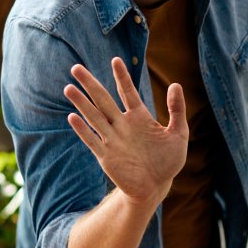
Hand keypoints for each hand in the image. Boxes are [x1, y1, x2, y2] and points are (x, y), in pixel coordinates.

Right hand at [64, 57, 187, 204]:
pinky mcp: (106, 156)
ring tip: (68, 87)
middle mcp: (122, 125)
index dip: (122, 77)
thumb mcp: (179, 134)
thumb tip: (175, 84)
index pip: (127, 92)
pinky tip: (72, 117)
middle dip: (90, 84)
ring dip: (81, 103)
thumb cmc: (168, 161)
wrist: (156, 187)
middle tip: (76, 67)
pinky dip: (83, 130)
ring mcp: (112, 139)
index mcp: (139, 117)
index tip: (115, 60)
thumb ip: (177, 110)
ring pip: (94, 117)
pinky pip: (93, 140)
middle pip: (103, 100)